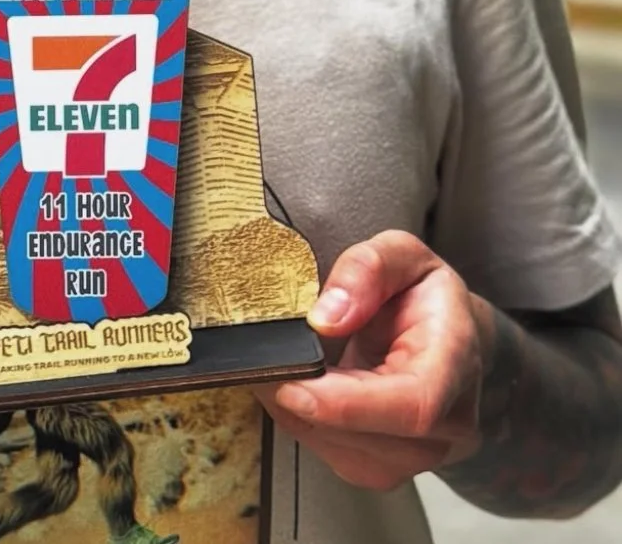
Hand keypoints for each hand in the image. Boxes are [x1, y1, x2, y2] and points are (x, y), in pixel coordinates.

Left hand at [257, 230, 492, 490]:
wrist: (451, 332)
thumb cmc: (425, 293)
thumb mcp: (402, 253)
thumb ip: (366, 269)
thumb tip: (324, 318)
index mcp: (455, 360)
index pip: (414, 405)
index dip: (349, 406)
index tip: (292, 387)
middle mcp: (451, 420)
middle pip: (377, 440)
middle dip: (309, 408)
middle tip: (261, 368)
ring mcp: (425, 452)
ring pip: (354, 458)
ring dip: (303, 420)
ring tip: (276, 373)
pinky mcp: (394, 464)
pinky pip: (343, 460)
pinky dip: (308, 428)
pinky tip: (296, 393)